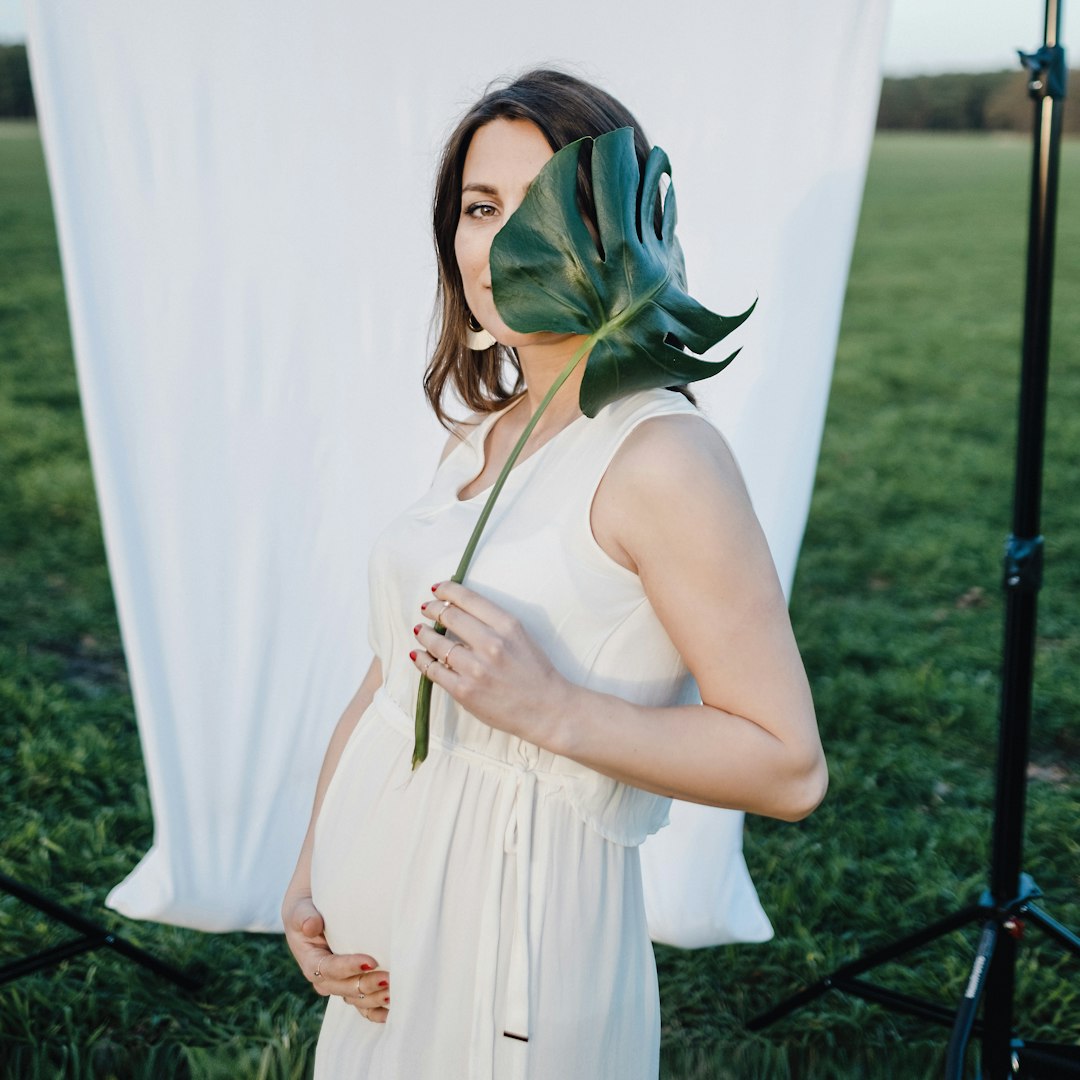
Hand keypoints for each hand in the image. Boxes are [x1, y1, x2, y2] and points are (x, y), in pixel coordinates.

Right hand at [282, 893, 390, 1021]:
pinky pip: (362, 1004)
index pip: (329, 969)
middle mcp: (324, 979)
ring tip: (395, 992)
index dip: (348, 967)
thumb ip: (303, 916)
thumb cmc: (306, 910)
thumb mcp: (299, 910)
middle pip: (345, 988)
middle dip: (367, 985)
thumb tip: (311, 926)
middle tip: (389, 978)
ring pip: (356, 999)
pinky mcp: (351, 985)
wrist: (310, 914)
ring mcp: (339, 984)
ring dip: (375, 998)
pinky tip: (391, 1012)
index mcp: (310, 962)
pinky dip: (375, 1011)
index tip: (370, 961)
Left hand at [412, 581, 570, 744]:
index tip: (437, 590)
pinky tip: (417, 654)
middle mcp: (491, 644)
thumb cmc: (536, 672)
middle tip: (426, 609)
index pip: (467, 598)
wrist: (547, 709)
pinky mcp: (465, 691)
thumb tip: (459, 609)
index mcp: (507, 625)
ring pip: (437, 643)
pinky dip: (422, 660)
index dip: (446, 590)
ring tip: (421, 631)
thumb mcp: (520, 636)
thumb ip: (493, 622)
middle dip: (432, 609)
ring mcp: (476, 668)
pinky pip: (433, 670)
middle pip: (449, 615)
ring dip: (424, 634)